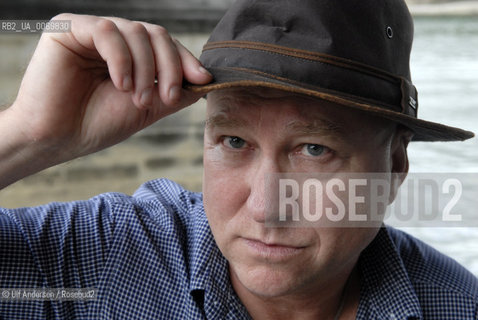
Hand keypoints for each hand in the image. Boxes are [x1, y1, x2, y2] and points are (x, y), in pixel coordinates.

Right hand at [0, 13, 211, 187]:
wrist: (58, 140)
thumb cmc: (97, 124)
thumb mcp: (147, 108)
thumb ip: (174, 92)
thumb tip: (205, 81)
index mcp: (130, 54)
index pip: (164, 45)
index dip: (185, 60)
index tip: (202, 79)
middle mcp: (113, 38)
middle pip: (155, 34)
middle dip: (169, 67)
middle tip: (168, 98)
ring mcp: (91, 31)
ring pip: (135, 32)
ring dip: (146, 69)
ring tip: (138, 99)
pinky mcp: (69, 28)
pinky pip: (107, 31)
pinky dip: (121, 60)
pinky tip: (120, 85)